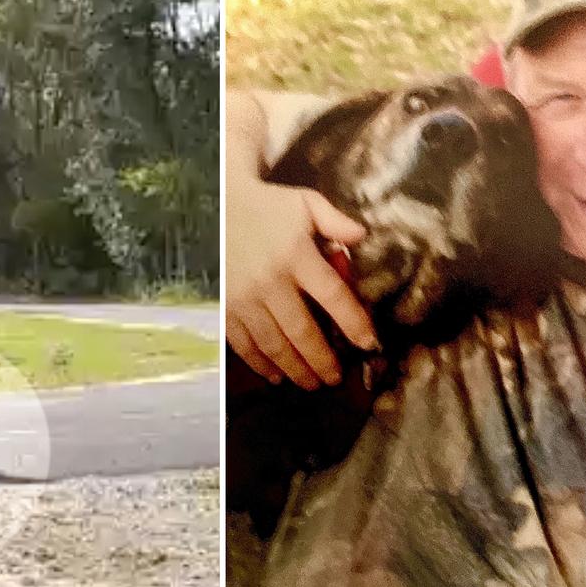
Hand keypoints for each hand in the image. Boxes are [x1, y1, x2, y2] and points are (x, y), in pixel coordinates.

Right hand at [227, 180, 377, 389]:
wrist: (216, 203)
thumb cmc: (268, 206)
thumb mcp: (306, 204)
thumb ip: (336, 222)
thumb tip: (363, 237)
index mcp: (297, 255)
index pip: (333, 296)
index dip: (355, 323)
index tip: (370, 344)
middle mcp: (271, 281)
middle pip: (303, 332)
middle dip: (323, 361)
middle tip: (336, 378)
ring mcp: (244, 298)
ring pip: (275, 345)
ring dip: (296, 369)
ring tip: (312, 383)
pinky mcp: (225, 307)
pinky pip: (244, 344)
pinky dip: (260, 365)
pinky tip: (275, 376)